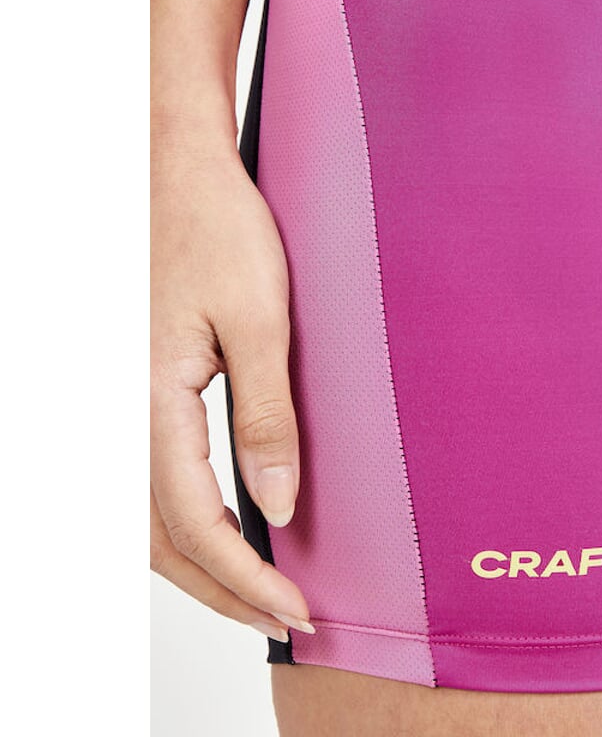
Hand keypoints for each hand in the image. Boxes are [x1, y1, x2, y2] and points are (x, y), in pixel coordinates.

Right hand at [150, 140, 313, 641]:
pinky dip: (183, 522)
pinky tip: (225, 527)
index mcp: (147, 402)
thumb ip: (267, 415)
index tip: (295, 607)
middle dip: (221, 590)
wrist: (174, 172)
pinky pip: (147, 480)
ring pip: (145, 518)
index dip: (245, 578)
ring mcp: (116, 403)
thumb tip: (277, 504)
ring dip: (200, 564)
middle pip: (159, 539)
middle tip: (284, 618)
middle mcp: (118, 413)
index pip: (195, 523)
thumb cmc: (217, 228)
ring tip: (258, 590)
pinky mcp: (130, 390)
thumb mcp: (261, 319)